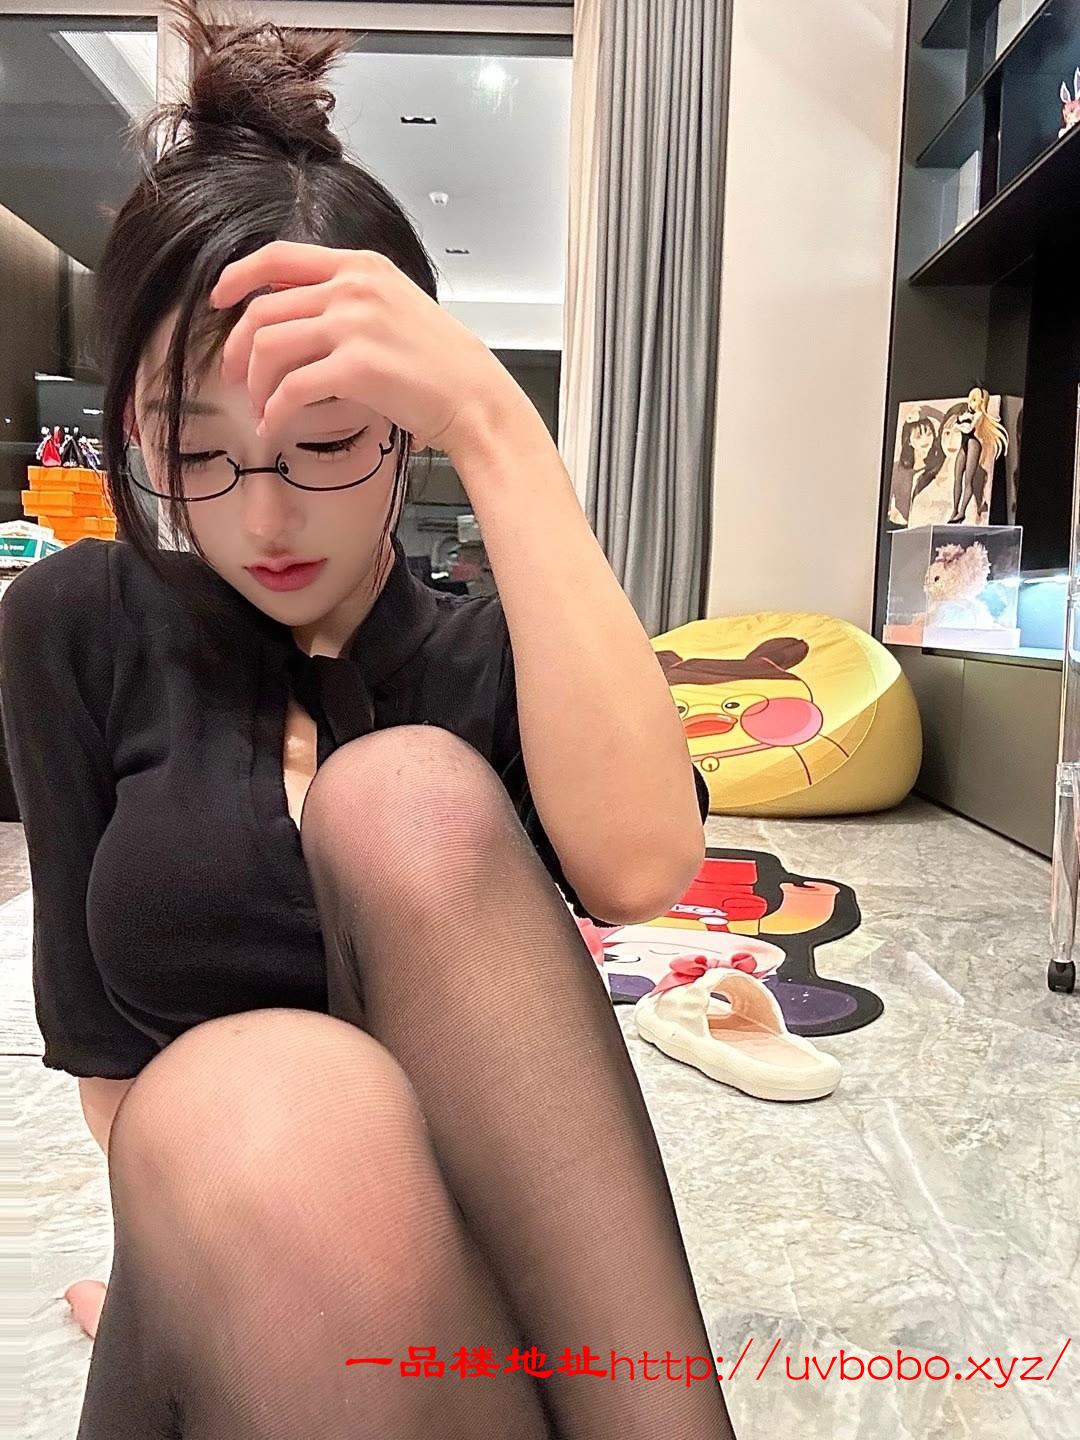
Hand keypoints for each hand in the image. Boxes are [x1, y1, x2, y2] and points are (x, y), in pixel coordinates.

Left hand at [208, 240, 522, 458]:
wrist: (476, 398)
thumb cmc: (442, 366)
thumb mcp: (396, 309)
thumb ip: (351, 302)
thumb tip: (298, 319)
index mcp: (362, 267)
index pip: (279, 257)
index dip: (237, 276)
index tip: (218, 300)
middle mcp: (354, 288)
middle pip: (263, 309)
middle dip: (238, 348)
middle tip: (236, 377)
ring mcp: (354, 325)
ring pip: (268, 347)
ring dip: (254, 384)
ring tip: (260, 409)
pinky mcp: (355, 368)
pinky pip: (291, 389)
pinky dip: (274, 413)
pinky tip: (274, 427)